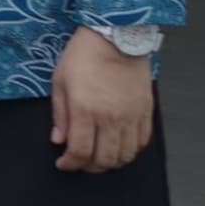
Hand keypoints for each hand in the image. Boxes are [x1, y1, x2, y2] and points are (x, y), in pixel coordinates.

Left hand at [50, 25, 157, 172]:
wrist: (116, 38)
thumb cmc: (84, 56)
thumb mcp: (60, 82)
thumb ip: (60, 115)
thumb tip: (58, 140)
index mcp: (86, 111)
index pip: (79, 151)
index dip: (70, 164)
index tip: (63, 164)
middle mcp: (111, 119)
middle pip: (104, 159)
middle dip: (89, 167)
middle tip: (80, 163)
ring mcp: (131, 117)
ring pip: (125, 155)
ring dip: (111, 163)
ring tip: (99, 158)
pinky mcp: (146, 112)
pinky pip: (142, 142)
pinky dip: (131, 151)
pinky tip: (119, 147)